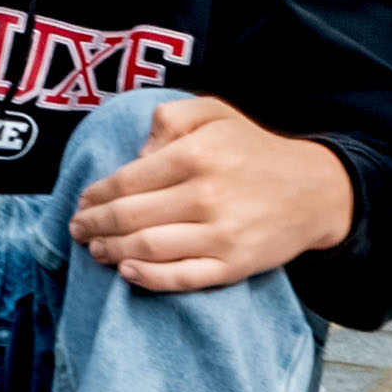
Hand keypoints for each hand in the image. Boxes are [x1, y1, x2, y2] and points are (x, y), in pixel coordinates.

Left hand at [70, 94, 352, 295]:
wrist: (314, 191)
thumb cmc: (254, 150)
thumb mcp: (214, 112)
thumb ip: (169, 118)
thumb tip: (136, 154)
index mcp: (196, 154)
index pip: (126, 181)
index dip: (95, 196)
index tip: (82, 202)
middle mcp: (205, 195)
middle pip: (128, 217)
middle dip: (94, 226)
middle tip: (78, 229)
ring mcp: (220, 235)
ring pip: (146, 249)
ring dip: (111, 252)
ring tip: (96, 250)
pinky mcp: (232, 265)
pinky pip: (181, 277)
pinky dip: (147, 278)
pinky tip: (127, 272)